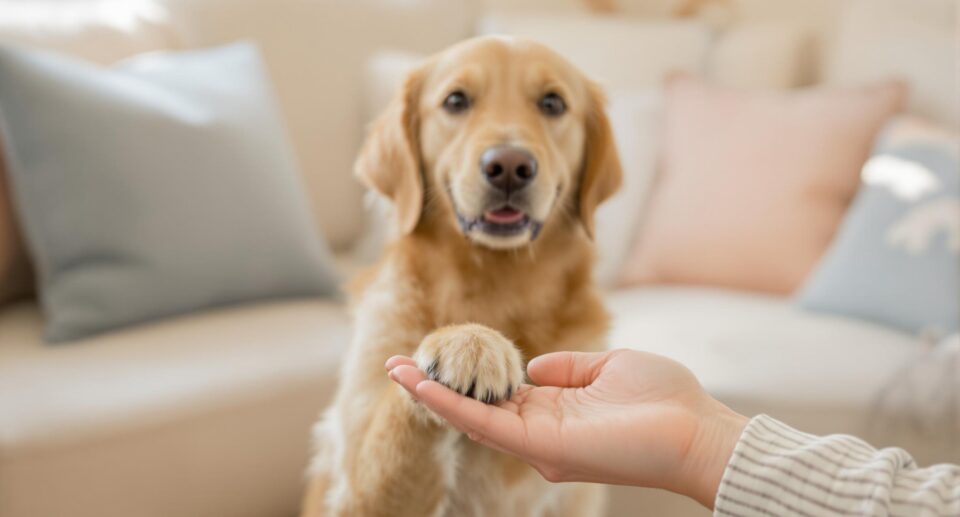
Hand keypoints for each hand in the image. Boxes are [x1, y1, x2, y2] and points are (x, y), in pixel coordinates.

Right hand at [386, 349, 747, 508]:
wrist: (695, 429)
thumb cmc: (664, 398)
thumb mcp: (609, 367)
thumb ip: (567, 367)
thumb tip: (533, 365)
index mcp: (558, 411)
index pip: (501, 395)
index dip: (468, 377)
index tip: (439, 356)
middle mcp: (541, 432)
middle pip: (477, 408)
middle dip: (437, 387)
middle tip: (397, 365)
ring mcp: (539, 442)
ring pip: (472, 417)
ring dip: (433, 395)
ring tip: (398, 372)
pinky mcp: (542, 447)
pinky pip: (487, 424)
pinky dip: (452, 406)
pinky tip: (424, 387)